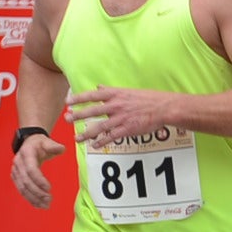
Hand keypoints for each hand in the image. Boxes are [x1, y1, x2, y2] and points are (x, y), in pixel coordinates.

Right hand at [11, 132, 63, 208]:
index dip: (39, 180)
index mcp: (26, 153)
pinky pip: (22, 190)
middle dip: (37, 192)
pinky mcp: (16, 178)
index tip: (49, 188)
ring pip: (22, 188)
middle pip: (26, 181)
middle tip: (49, 199)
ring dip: (34, 198)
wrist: (28, 143)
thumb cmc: (39, 144)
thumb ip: (54, 146)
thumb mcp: (47, 142)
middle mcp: (18, 163)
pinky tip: (39, 204)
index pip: (31, 169)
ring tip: (46, 205)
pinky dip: (30, 199)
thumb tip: (61, 149)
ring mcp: (16, 172)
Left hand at [65, 86, 182, 145]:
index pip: (93, 95)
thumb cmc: (147, 98)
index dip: (79, 98)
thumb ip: (111, 90)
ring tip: (77, 138)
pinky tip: (95, 146)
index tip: (68, 102)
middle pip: (93, 111)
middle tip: (67, 119)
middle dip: (78, 115)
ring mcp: (121, 118)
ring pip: (100, 127)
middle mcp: (116, 105)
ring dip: (86, 133)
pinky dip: (102, 142)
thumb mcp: (127, 91)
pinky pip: (111, 137)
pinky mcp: (127, 129)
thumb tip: (98, 86)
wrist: (164, 107)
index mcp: (116, 94)